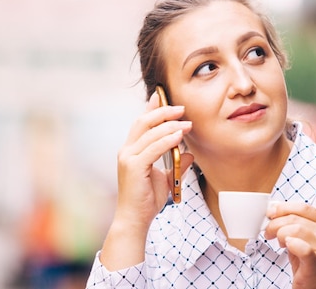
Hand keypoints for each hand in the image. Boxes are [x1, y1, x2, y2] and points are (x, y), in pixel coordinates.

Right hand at [115, 91, 193, 225]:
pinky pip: (153, 148)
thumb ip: (175, 165)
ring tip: (187, 123)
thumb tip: (189, 154)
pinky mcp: (133, 166)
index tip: (163, 95)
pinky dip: (167, 140)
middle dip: (163, 112)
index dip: (152, 107)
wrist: (135, 220)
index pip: (141, 123)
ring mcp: (128, 157)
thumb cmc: (146, 200)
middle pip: (143, 121)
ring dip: (170, 125)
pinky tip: (179, 136)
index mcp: (131, 150)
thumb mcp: (165, 178)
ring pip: (150, 133)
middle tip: (181, 108)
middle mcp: (126, 150)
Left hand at [264, 202, 315, 288]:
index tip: (270, 213)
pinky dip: (292, 244)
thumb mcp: (303, 238)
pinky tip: (287, 246)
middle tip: (269, 233)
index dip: (284, 208)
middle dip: (276, 224)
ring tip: (280, 243)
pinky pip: (303, 248)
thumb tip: (273, 209)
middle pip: (296, 219)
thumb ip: (293, 223)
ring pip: (296, 230)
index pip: (303, 208)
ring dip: (280, 234)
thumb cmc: (308, 261)